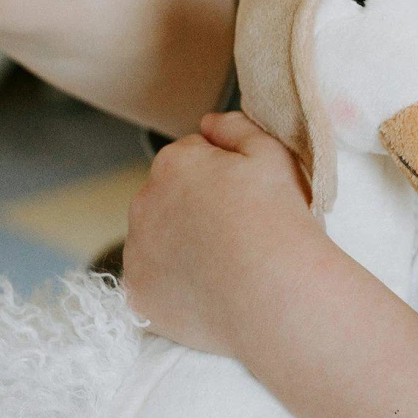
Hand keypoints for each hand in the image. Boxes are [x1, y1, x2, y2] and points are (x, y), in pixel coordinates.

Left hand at [124, 113, 318, 357]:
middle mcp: (144, 202)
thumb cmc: (280, 222)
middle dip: (194, 208)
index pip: (190, 157)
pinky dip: (173, 285)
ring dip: (179, 245)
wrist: (277, 295)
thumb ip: (236, 126)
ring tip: (223, 264)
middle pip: (168, 198)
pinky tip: (207, 290)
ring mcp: (137, 252)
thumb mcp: (272, 154)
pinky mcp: (137, 294)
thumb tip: (207, 122)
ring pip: (156, 240)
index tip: (244, 197)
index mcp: (174, 163)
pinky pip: (153, 282)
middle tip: (236, 231)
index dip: (222, 175)